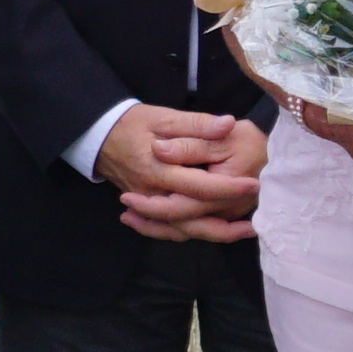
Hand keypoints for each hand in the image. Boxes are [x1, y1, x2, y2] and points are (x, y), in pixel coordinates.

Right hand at [102, 105, 261, 244]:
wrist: (98, 135)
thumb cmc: (132, 123)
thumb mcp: (164, 117)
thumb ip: (197, 124)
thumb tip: (228, 125)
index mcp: (159, 170)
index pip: (199, 186)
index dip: (228, 188)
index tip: (253, 184)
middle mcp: (153, 194)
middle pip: (191, 220)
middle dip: (224, 225)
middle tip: (254, 223)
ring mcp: (148, 204)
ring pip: (181, 230)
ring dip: (213, 234)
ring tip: (243, 232)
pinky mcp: (147, 207)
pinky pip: (168, 229)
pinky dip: (191, 233)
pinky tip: (214, 231)